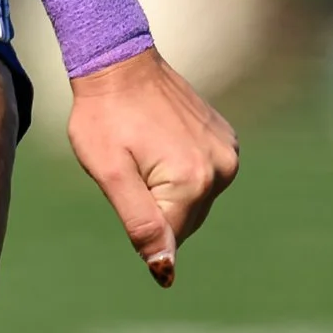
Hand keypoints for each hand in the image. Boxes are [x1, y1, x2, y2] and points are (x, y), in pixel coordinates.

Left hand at [66, 47, 240, 287]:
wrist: (118, 62)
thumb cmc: (103, 116)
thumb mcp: (109, 172)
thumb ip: (139, 223)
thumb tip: (165, 270)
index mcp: (194, 181)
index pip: (170, 236)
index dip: (138, 218)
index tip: (123, 182)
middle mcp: (223, 169)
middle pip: (185, 220)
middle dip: (155, 205)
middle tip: (130, 165)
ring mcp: (229, 152)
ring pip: (195, 200)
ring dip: (168, 189)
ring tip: (144, 151)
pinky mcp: (226, 139)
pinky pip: (204, 175)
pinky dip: (181, 171)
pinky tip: (159, 141)